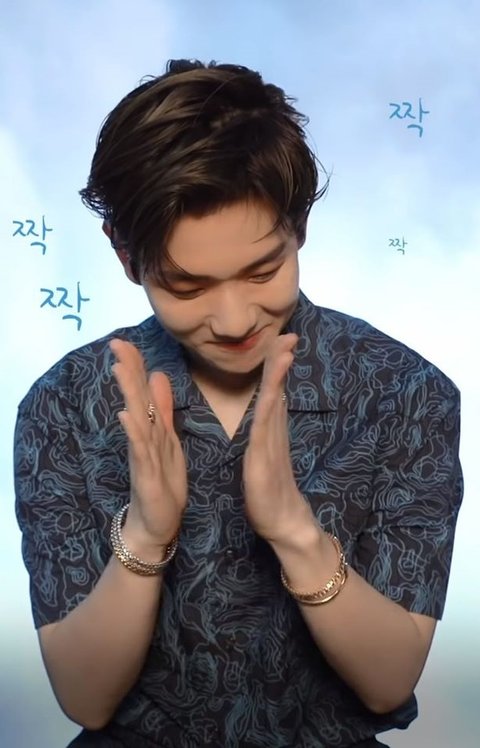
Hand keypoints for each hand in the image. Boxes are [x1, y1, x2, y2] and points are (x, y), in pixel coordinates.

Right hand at [110, 338, 187, 550]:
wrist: (157, 523)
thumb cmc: (161, 481)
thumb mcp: (167, 439)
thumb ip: (162, 410)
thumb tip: (157, 376)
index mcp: (152, 428)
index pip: (142, 392)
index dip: (135, 366)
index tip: (124, 340)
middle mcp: (143, 438)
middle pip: (135, 399)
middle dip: (128, 371)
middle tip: (116, 343)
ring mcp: (142, 455)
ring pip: (136, 419)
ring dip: (128, 394)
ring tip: (120, 369)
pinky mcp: (145, 474)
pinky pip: (140, 450)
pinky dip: (133, 432)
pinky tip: (126, 415)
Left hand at [243, 333, 313, 543]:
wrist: (283, 523)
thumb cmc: (269, 493)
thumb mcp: (262, 456)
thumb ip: (265, 434)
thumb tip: (265, 414)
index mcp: (270, 429)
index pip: (273, 389)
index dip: (276, 365)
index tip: (282, 340)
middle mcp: (273, 430)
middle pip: (277, 388)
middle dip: (281, 359)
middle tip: (290, 334)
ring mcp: (271, 442)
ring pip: (274, 400)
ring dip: (279, 374)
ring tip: (286, 349)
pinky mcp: (264, 456)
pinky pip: (265, 425)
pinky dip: (269, 403)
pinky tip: (274, 388)